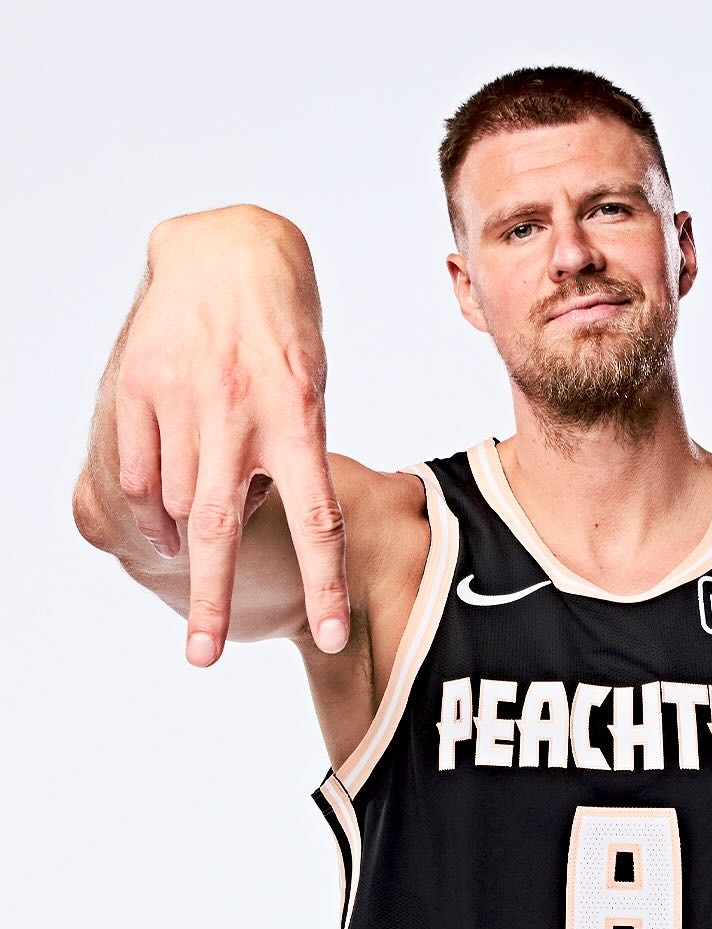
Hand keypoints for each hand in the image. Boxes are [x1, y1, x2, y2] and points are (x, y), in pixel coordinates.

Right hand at [114, 204, 348, 665]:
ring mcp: (184, 401)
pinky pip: (140, 473)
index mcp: (299, 421)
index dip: (328, 586)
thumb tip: (262, 531)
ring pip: (175, 504)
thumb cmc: (284, 337)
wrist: (230, 252)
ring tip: (187, 553)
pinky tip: (161, 520)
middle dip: (214, 601)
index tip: (335, 637)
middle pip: (224, 528)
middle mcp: (239, 415)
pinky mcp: (141, 387)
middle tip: (203, 658)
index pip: (319, 522)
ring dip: (183, 542)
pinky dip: (151, 510)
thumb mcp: (310, 396)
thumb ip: (291, 463)